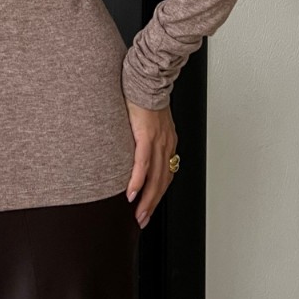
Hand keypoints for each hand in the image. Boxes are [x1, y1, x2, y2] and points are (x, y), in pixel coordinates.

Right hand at [124, 98, 177, 228]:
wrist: (145, 78)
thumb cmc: (144, 94)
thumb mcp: (149, 119)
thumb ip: (145, 134)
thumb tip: (135, 144)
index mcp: (168, 142)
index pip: (166, 174)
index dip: (158, 194)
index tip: (149, 207)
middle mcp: (166, 145)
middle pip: (162, 182)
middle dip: (152, 204)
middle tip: (143, 220)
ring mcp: (157, 141)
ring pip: (155, 178)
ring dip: (146, 200)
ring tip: (138, 213)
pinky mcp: (146, 136)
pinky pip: (142, 164)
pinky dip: (137, 181)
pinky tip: (131, 192)